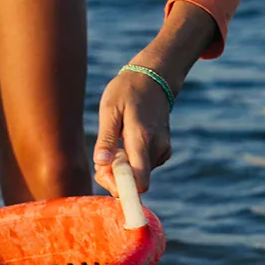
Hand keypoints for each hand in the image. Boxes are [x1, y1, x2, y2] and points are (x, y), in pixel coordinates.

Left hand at [94, 69, 172, 195]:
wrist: (154, 78)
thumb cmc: (127, 91)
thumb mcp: (110, 109)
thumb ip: (106, 139)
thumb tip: (101, 164)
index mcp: (142, 139)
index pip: (140, 181)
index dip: (120, 187)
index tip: (103, 174)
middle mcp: (157, 148)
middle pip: (137, 182)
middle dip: (115, 177)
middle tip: (100, 159)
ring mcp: (163, 149)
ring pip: (140, 175)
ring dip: (122, 169)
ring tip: (112, 146)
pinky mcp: (164, 150)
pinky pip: (145, 167)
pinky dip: (132, 163)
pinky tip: (124, 146)